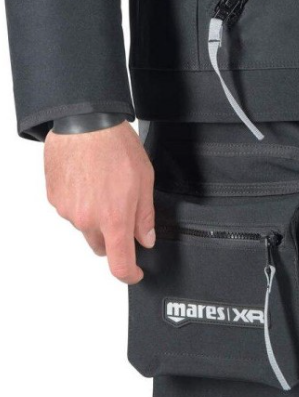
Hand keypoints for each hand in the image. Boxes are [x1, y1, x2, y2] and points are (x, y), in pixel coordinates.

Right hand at [44, 121, 154, 283]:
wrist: (84, 122)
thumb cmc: (116, 147)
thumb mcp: (145, 182)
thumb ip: (145, 217)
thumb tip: (146, 239)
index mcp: (114, 220)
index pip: (120, 264)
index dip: (130, 274)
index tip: (135, 273)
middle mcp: (87, 220)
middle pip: (102, 246)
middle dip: (113, 238)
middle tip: (122, 213)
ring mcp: (67, 210)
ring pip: (85, 228)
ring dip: (95, 218)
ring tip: (104, 188)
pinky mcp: (54, 198)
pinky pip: (70, 211)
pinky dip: (81, 204)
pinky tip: (89, 182)